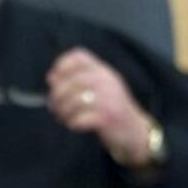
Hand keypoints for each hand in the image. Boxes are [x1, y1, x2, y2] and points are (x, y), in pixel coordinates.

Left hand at [46, 47, 154, 166]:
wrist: (135, 131)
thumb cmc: (112, 110)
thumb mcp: (101, 89)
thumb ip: (79, 81)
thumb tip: (51, 78)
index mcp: (104, 71)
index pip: (80, 56)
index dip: (62, 65)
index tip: (54, 79)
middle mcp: (107, 81)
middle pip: (72, 80)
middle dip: (57, 95)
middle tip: (54, 106)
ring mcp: (109, 99)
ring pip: (74, 100)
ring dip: (63, 111)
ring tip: (63, 117)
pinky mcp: (108, 117)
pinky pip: (80, 118)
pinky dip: (73, 123)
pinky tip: (75, 125)